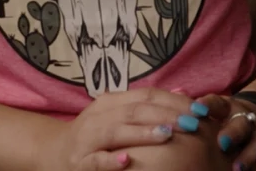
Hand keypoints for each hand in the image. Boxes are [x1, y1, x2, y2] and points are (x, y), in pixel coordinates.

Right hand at [53, 88, 188, 170]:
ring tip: (168, 134)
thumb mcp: (119, 115)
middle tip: (193, 122)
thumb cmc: (95, 135)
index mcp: (112, 101)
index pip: (148, 95)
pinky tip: (129, 160)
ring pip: (117, 131)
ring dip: (144, 133)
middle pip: (136, 110)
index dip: (176, 101)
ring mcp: (88, 138)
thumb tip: (183, 93)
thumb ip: (147, 105)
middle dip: (167, 115)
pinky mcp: (80, 162)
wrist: (53, 153)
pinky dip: (112, 160)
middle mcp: (100, 115)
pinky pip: (97, 160)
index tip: (202, 109)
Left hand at [198, 94, 255, 170]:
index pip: (216, 103)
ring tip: (235, 167)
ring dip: (245, 152)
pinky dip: (249, 160)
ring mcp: (253, 129)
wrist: (250, 114)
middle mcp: (241, 115)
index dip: (207, 106)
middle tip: (220, 143)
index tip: (197, 111)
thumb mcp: (209, 110)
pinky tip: (239, 170)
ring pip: (253, 137)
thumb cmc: (220, 117)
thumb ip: (192, 110)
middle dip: (232, 132)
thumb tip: (172, 97)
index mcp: (223, 106)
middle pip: (239, 121)